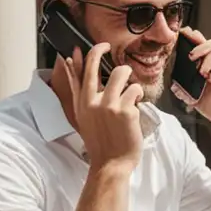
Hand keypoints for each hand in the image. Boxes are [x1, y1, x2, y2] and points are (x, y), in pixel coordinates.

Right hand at [59, 42, 142, 170]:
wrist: (111, 163)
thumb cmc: (100, 142)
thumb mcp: (83, 118)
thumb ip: (80, 95)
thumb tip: (72, 73)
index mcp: (81, 103)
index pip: (75, 73)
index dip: (77, 58)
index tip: (78, 48)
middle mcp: (92, 101)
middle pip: (93, 63)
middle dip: (100, 49)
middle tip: (108, 46)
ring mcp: (109, 104)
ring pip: (121, 72)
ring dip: (128, 78)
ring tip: (130, 92)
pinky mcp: (126, 109)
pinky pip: (135, 90)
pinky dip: (138, 97)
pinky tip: (135, 110)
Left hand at [173, 26, 210, 126]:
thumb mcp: (195, 98)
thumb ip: (185, 89)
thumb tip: (173, 85)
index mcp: (209, 66)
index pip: (202, 47)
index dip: (193, 38)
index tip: (183, 33)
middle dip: (199, 46)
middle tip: (192, 57)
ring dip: (208, 59)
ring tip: (204, 74)